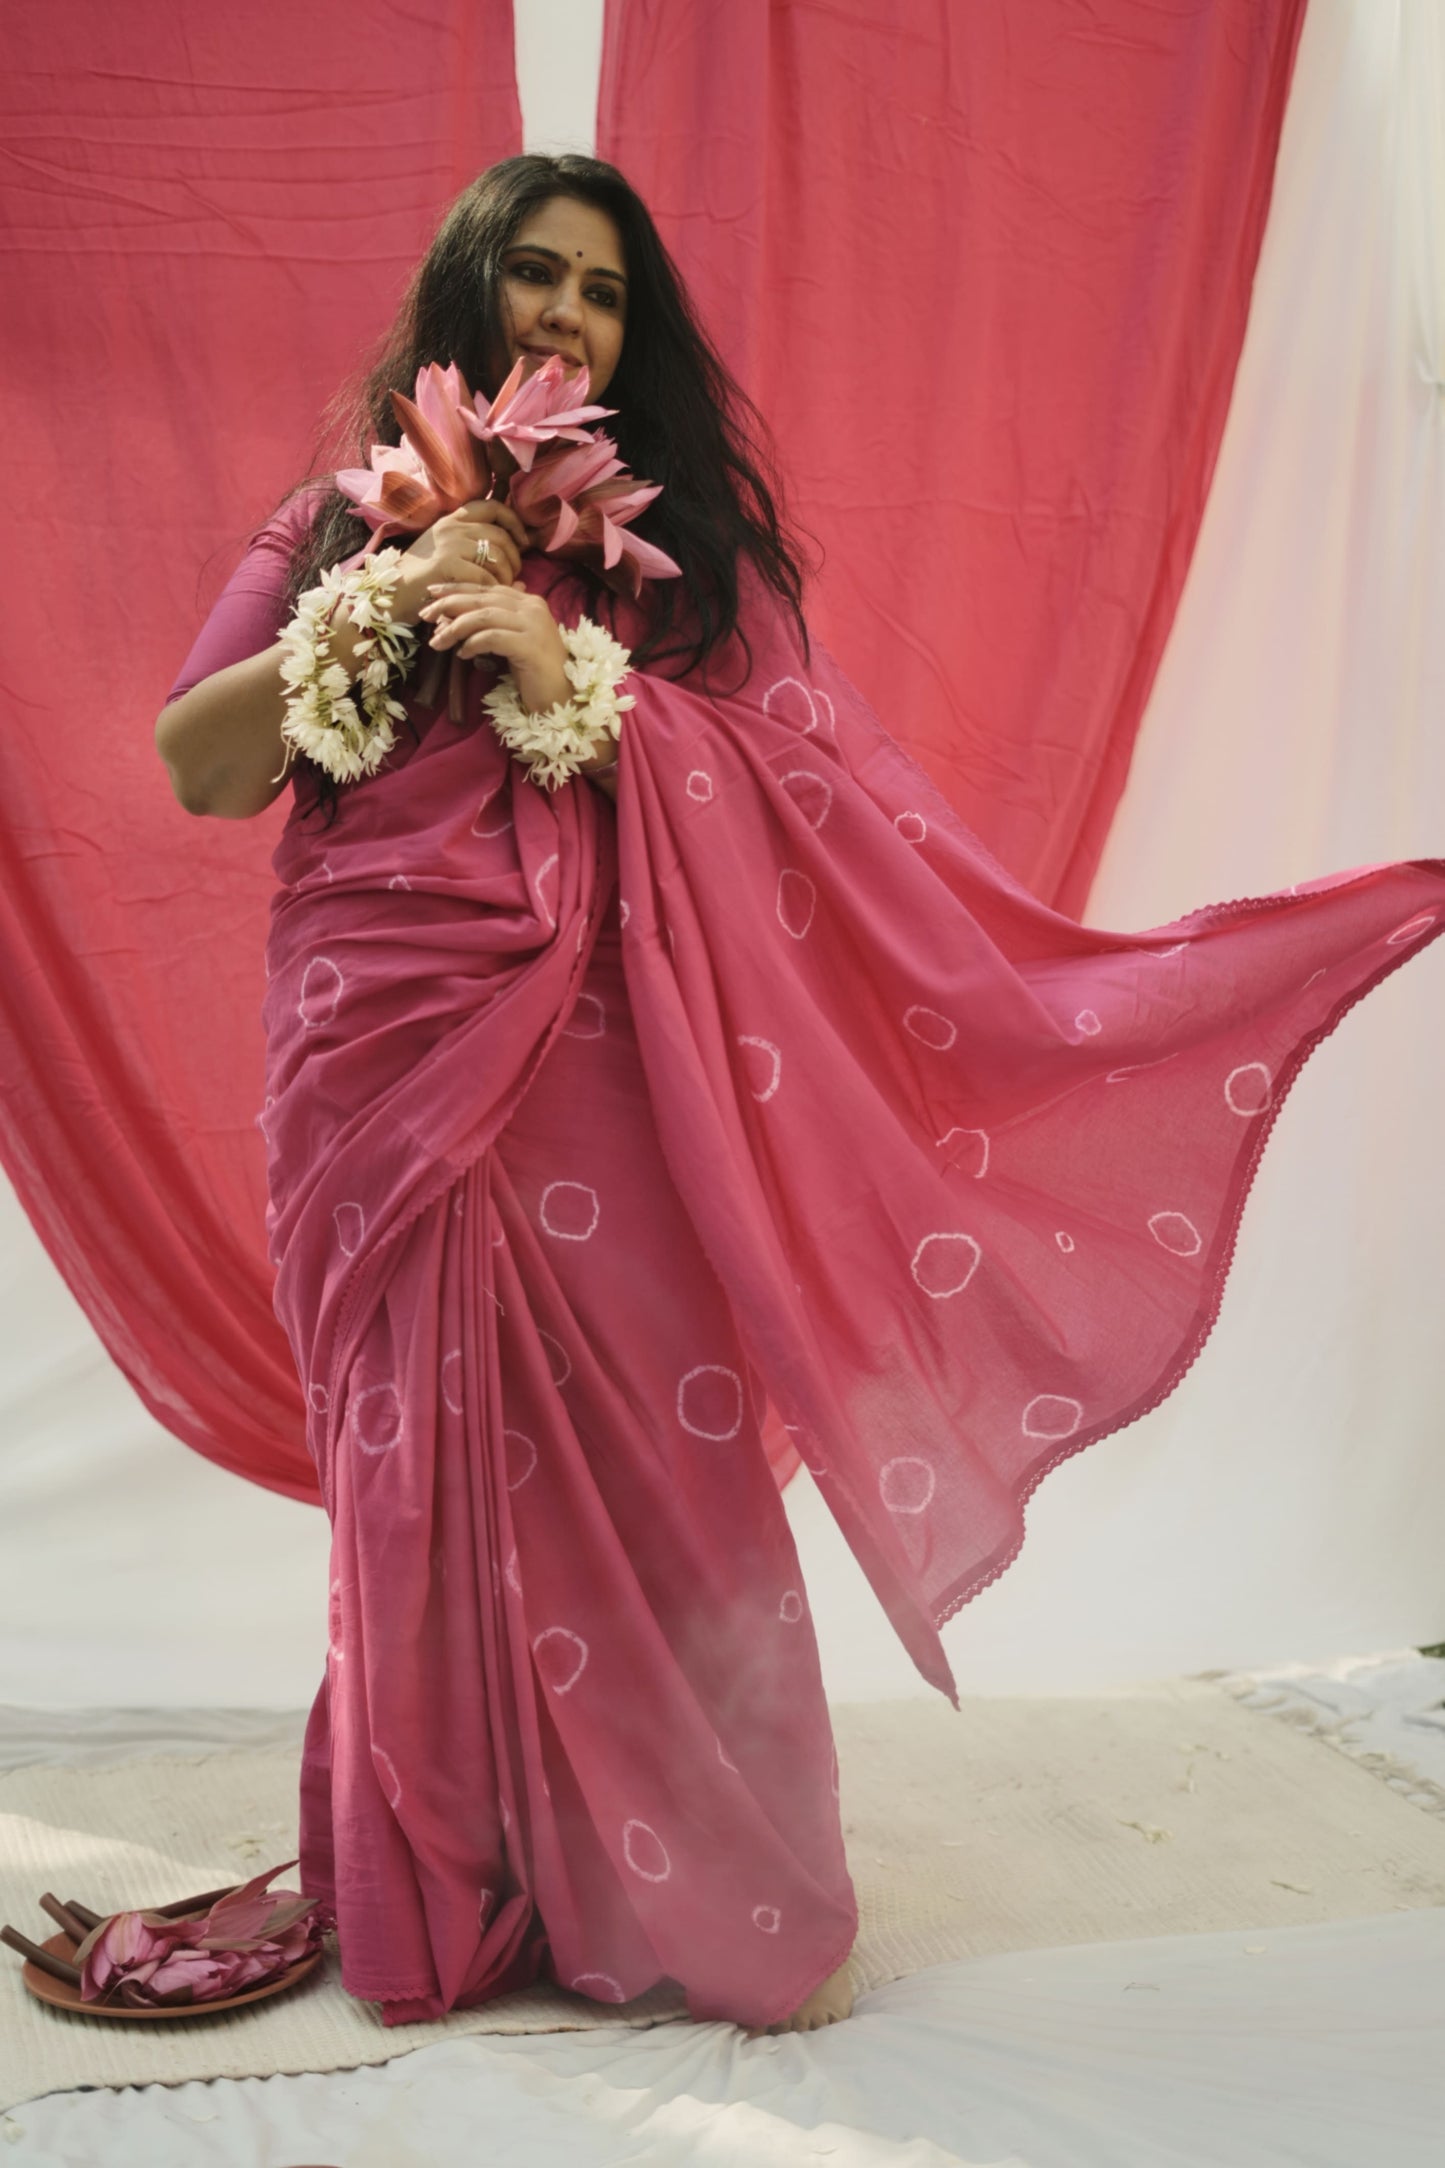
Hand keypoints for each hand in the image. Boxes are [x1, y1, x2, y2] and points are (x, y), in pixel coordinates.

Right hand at [391, 498, 530, 623]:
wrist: (392, 593)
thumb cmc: (424, 578)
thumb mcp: (447, 551)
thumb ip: (477, 545)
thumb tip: (523, 549)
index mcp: (452, 519)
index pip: (493, 506)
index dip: (514, 522)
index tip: (524, 542)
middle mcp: (451, 526)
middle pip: (500, 534)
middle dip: (515, 557)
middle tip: (515, 575)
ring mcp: (449, 543)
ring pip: (497, 555)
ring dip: (507, 575)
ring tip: (502, 587)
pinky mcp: (447, 564)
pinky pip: (485, 575)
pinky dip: (493, 588)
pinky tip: (488, 597)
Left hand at [419, 585, 571, 715]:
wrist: (563, 699)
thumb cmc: (535, 674)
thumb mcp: (511, 642)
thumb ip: (492, 624)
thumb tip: (454, 616)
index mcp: (529, 602)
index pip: (487, 589)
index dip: (458, 589)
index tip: (432, 593)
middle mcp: (533, 608)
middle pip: (482, 598)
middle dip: (449, 604)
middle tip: (425, 614)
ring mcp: (533, 626)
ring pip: (484, 616)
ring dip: (455, 627)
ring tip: (437, 641)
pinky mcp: (530, 647)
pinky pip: (493, 638)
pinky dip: (473, 643)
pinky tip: (462, 654)